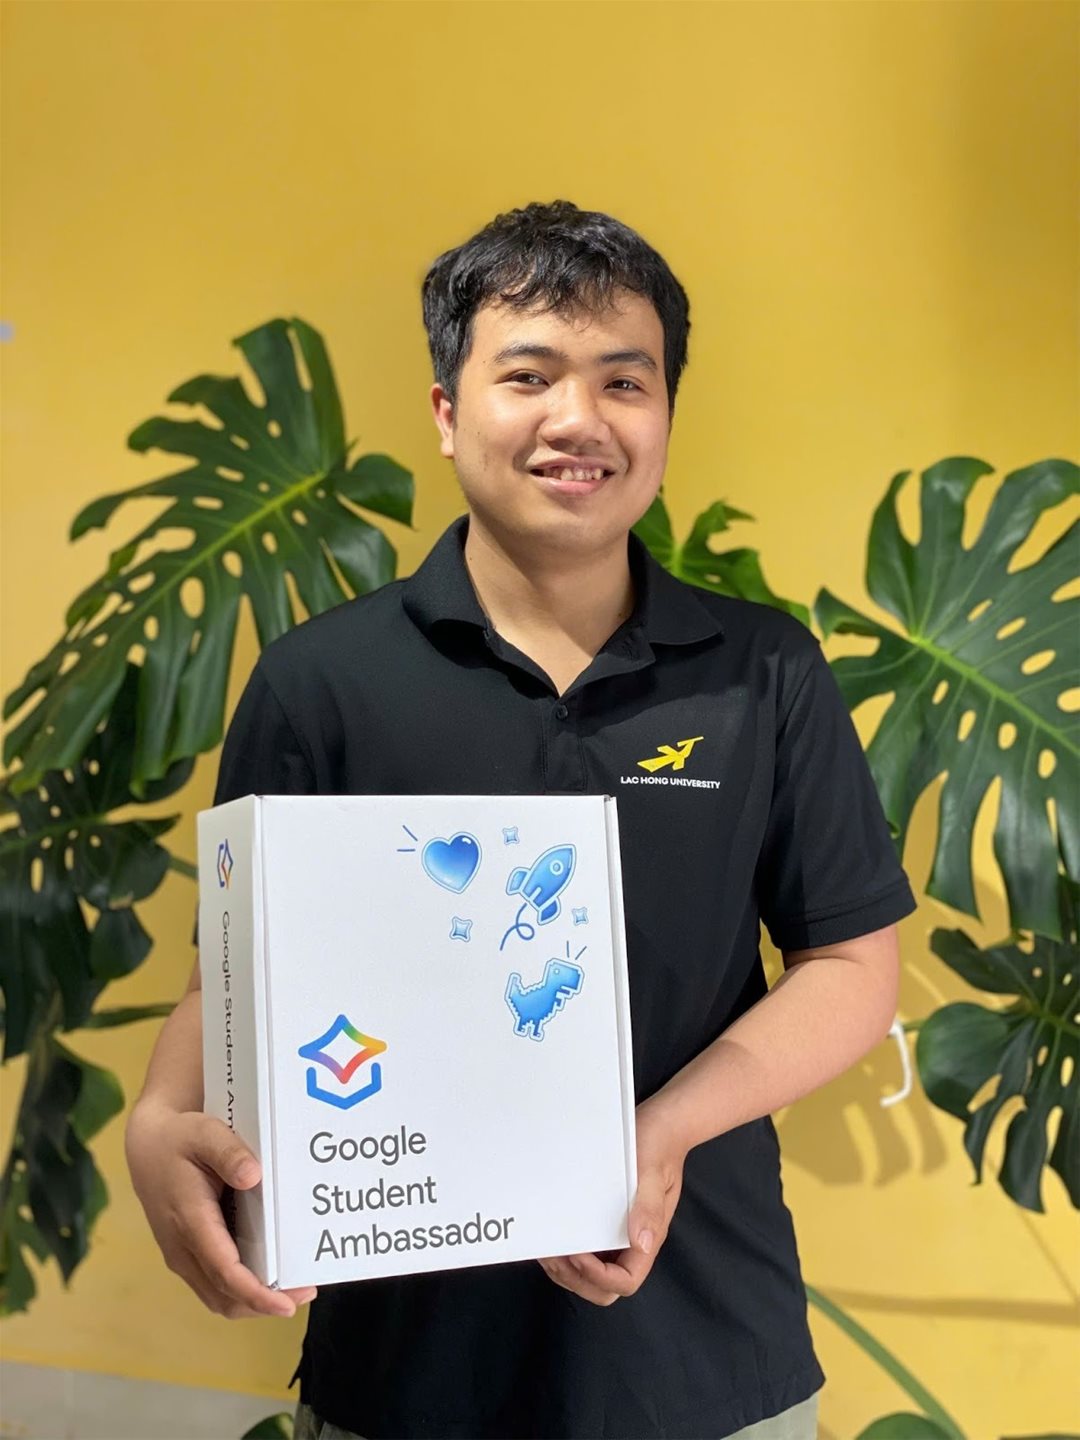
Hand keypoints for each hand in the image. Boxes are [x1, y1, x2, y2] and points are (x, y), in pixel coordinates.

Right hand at [125, 1101, 317, 1319]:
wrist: (148, 1146)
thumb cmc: (179, 1138)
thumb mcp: (204, 1133)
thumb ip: (228, 1152)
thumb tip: (253, 1176)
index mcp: (189, 1220)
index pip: (223, 1270)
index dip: (255, 1294)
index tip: (286, 1305)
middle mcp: (182, 1248)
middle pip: (224, 1296)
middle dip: (263, 1304)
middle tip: (305, 1291)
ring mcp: (182, 1256)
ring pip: (218, 1297)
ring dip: (253, 1302)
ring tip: (294, 1289)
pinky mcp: (187, 1255)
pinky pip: (215, 1285)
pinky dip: (242, 1291)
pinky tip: (269, 1277)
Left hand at [537, 1099, 685, 1305]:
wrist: (661, 1124)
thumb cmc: (658, 1146)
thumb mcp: (653, 1173)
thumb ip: (647, 1207)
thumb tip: (640, 1242)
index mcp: (648, 1236)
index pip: (626, 1281)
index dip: (599, 1277)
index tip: (578, 1255)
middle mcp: (633, 1240)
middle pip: (606, 1287)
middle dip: (577, 1280)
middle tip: (554, 1257)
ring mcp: (620, 1233)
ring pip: (593, 1275)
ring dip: (568, 1271)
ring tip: (547, 1251)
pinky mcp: (607, 1221)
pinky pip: (589, 1250)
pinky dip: (568, 1252)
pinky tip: (554, 1236)